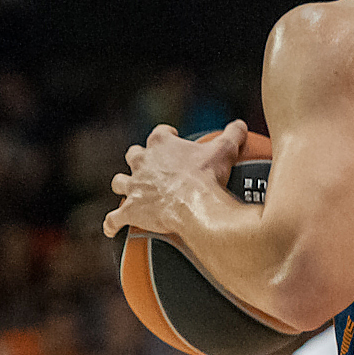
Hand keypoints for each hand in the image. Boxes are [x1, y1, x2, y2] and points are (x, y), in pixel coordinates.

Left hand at [103, 120, 248, 237]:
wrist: (193, 205)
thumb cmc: (206, 177)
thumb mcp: (225, 150)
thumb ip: (233, 134)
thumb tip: (241, 125)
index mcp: (161, 144)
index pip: (159, 133)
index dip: (166, 135)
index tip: (173, 138)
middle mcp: (142, 162)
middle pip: (134, 155)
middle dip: (139, 159)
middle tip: (150, 166)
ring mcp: (134, 186)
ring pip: (119, 182)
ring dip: (124, 186)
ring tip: (131, 191)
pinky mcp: (130, 210)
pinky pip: (114, 218)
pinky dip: (112, 223)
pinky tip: (112, 229)